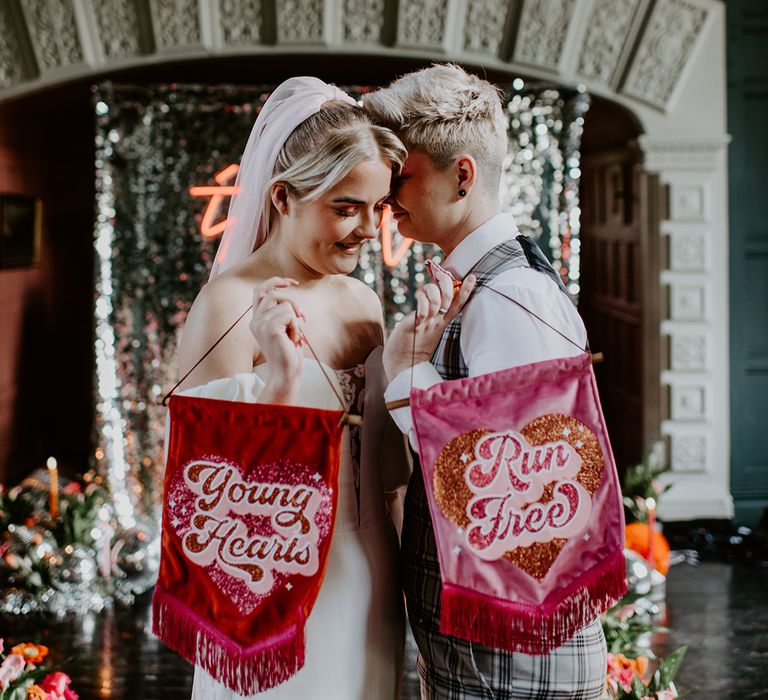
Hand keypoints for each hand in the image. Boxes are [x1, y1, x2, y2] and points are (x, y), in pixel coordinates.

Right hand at [249, 277, 304, 402]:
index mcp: (256, 319)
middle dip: (292, 302)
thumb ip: (282, 313)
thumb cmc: (288, 353)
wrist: (286, 372)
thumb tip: (290, 300)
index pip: (260, 290)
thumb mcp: (284, 329)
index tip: (291, 282)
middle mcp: (255, 320)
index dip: (275, 281)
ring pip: (285, 304)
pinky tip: (293, 339)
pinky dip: (296, 326)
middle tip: (302, 316)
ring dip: (295, 320)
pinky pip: (289, 314)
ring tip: (293, 335)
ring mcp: (260, 323)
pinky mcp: (269, 327)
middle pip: (273, 293)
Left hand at [383, 268, 475, 380]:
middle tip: (439, 275)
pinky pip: (423, 309)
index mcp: (443, 322)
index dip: (466, 290)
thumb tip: (436, 292)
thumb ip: (433, 311)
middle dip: (446, 282)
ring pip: (436, 300)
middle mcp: (437, 322)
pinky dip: (421, 300)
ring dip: (429, 290)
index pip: (459, 304)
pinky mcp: (415, 326)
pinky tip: (416, 301)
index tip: (472, 277)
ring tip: (422, 292)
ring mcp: (427, 323)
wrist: (403, 364)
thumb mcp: (428, 325)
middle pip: (449, 298)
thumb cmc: (414, 342)